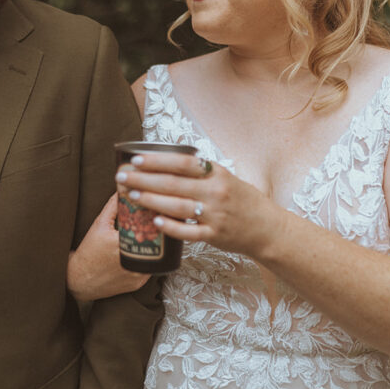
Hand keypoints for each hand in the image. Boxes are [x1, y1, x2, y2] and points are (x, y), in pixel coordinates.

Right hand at [67, 194, 149, 301]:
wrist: (80, 280)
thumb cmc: (88, 252)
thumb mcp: (99, 226)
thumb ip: (113, 207)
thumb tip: (124, 189)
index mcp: (122, 245)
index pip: (148, 227)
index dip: (155, 219)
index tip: (158, 211)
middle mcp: (132, 262)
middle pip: (156, 243)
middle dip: (159, 232)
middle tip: (161, 221)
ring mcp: (137, 275)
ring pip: (157, 257)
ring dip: (158, 247)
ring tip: (158, 235)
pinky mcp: (139, 283)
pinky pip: (151, 268)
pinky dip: (151, 259)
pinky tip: (148, 250)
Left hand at [115, 152, 283, 259]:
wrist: (268, 228)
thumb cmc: (244, 201)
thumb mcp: (227, 177)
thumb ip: (202, 170)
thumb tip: (174, 152)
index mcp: (218, 174)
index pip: (183, 163)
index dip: (158, 160)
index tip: (136, 159)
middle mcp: (216, 193)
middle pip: (174, 184)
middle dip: (144, 180)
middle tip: (121, 177)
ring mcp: (215, 215)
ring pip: (177, 207)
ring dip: (151, 201)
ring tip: (130, 195)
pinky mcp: (215, 236)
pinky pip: (189, 232)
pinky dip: (171, 227)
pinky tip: (155, 221)